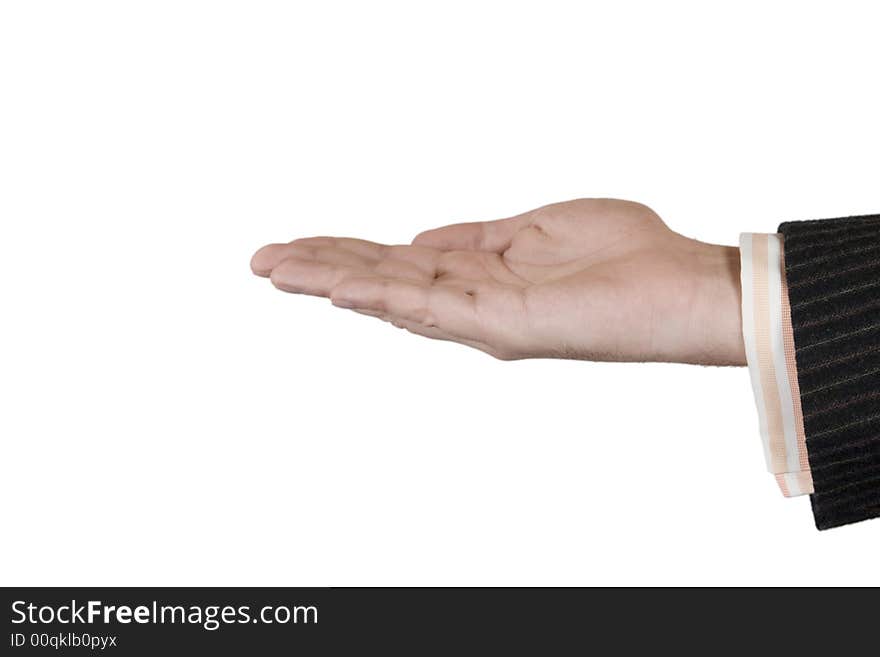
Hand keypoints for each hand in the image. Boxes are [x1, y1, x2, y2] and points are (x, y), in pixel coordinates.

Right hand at [251, 199, 744, 364]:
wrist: (683, 287)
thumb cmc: (626, 256)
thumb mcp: (536, 225)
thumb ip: (475, 235)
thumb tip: (419, 238)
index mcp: (480, 274)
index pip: (398, 262)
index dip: (346, 252)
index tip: (298, 245)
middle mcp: (472, 301)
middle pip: (382, 280)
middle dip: (319, 267)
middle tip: (261, 260)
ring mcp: (483, 316)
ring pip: (392, 295)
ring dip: (331, 280)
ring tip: (277, 269)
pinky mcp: (502, 324)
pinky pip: (430, 307)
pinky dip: (380, 296)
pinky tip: (338, 286)